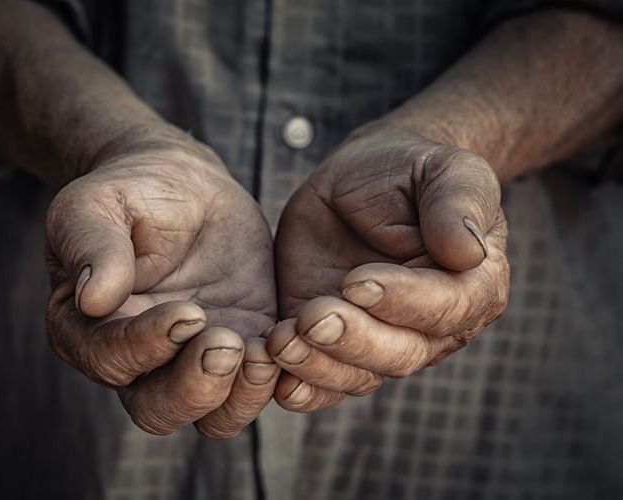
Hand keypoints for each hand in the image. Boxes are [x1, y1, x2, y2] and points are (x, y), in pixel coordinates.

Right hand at [45, 126, 278, 437]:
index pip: (110, 360)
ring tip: (263, 352)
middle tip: (227, 344)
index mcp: (89, 329)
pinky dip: (274, 379)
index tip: (187, 312)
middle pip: (159, 410)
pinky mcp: (243, 346)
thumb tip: (93, 299)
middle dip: (195, 388)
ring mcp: (193, 360)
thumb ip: (92, 246)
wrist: (185, 189)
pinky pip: (257, 387)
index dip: (146, 345)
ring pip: (213, 415)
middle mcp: (140, 360)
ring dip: (238, 396)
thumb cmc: (131, 193)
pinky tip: (288, 344)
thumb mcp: (96, 204)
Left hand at [268, 121, 508, 410]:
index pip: (446, 307)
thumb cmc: (411, 171)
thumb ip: (460, 203)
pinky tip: (278, 380)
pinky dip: (304, 387)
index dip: (402, 301)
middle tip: (313, 318)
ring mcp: (381, 338)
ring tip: (282, 341)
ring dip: (320, 365)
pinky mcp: (335, 342)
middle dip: (354, 340)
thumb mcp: (446, 169)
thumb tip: (468, 252)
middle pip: (400, 353)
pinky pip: (325, 380)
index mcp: (471, 284)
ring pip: (360, 374)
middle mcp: (431, 326)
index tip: (356, 282)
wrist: (366, 177)